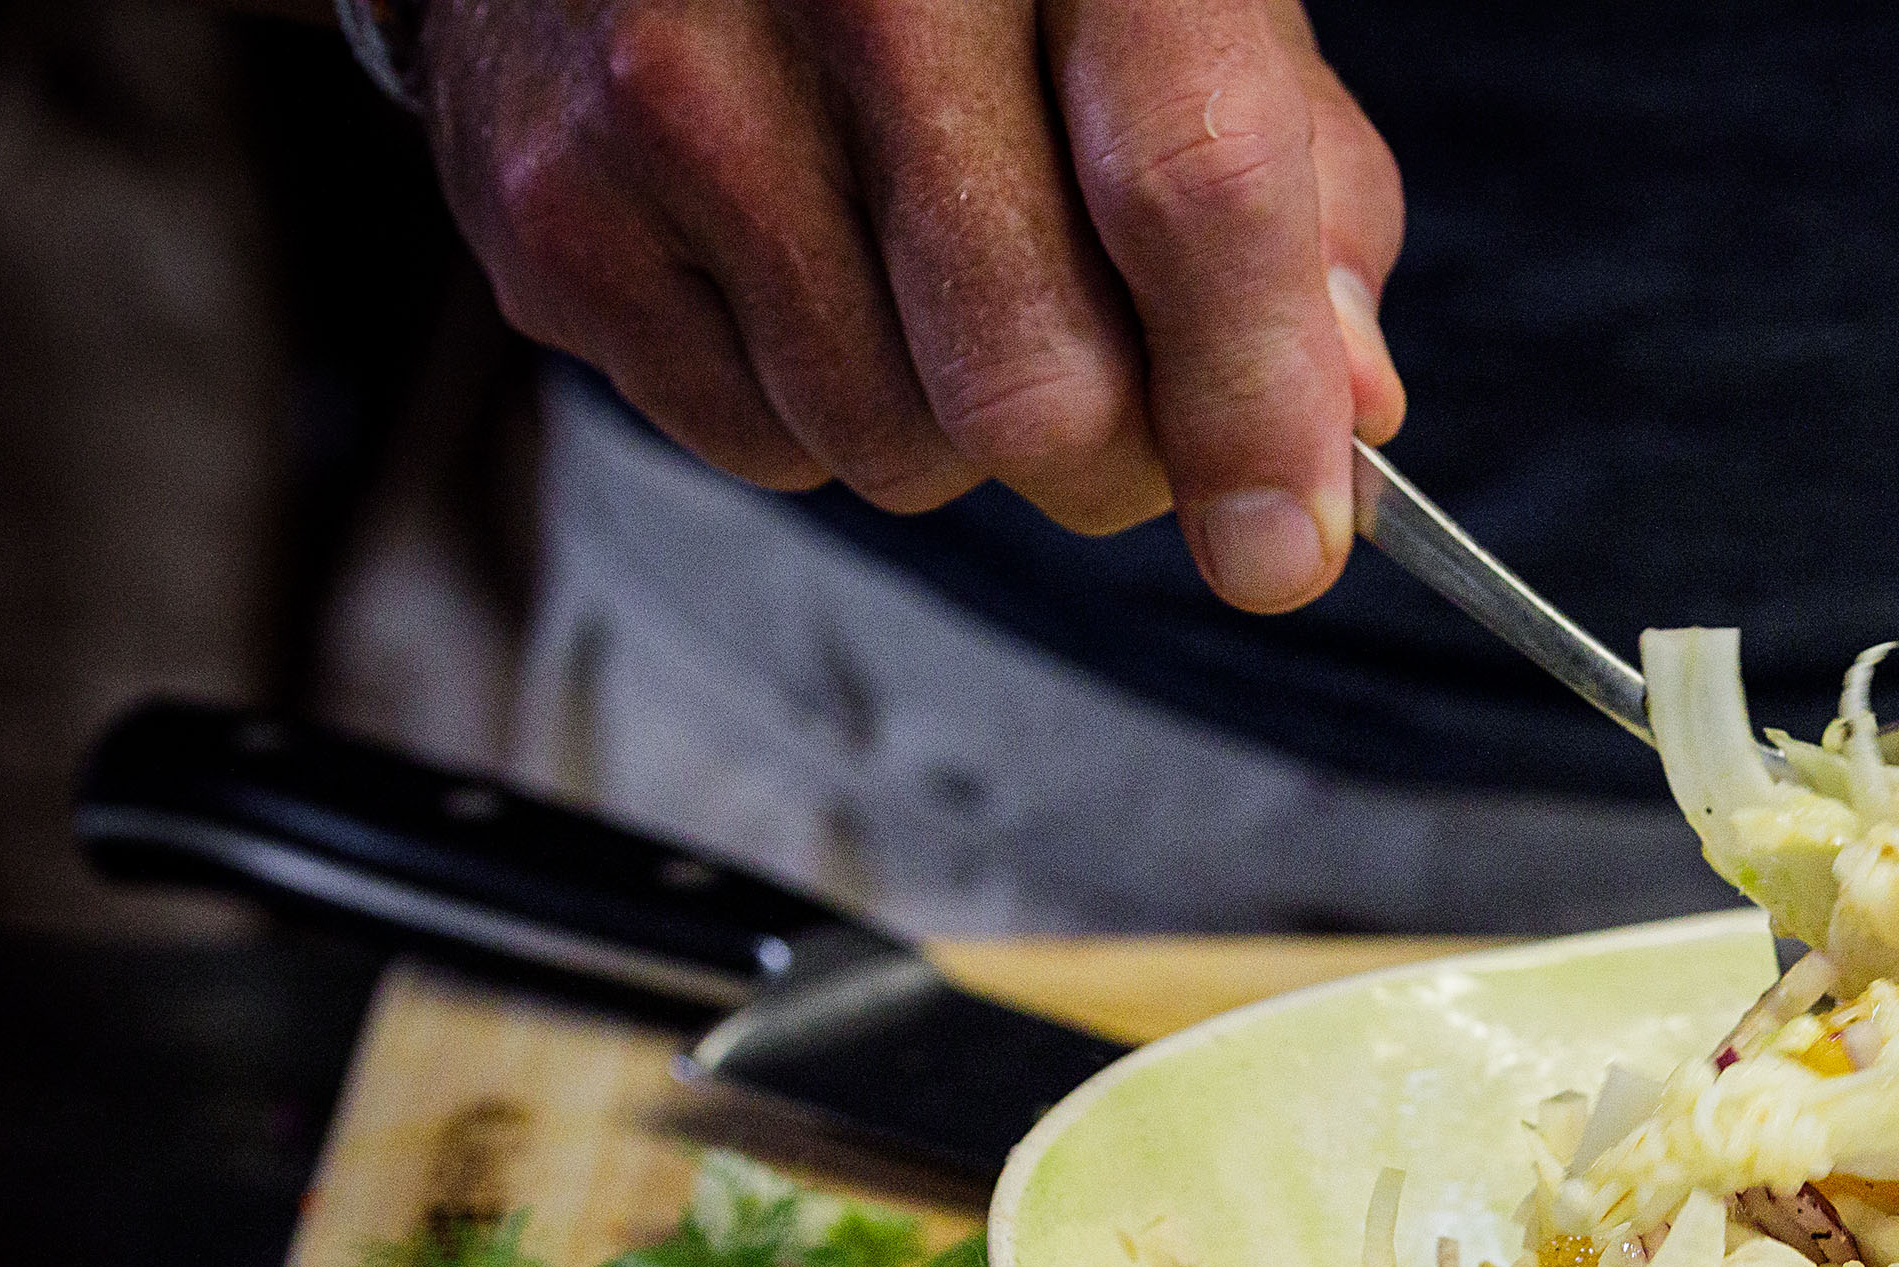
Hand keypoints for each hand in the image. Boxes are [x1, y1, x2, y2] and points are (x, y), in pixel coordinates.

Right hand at [423, 0, 1403, 610]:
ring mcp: (669, 87)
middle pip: (1036, 388)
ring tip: (925, 272)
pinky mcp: (552, 202)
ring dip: (956, 429)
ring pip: (898, 448)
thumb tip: (1347, 417)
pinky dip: (817, 408)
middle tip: (1119, 398)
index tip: (1287, 548)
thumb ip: (1292, 189)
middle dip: (1115, 457)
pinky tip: (800, 260)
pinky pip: (762, 448)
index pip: (1192, 194)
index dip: (1256, 410)